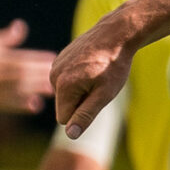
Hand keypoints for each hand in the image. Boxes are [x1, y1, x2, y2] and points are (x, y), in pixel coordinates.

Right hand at [0, 21, 56, 112]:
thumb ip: (5, 38)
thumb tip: (21, 26)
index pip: (21, 57)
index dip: (38, 58)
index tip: (52, 57)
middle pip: (23, 74)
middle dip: (41, 74)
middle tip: (59, 74)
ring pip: (18, 90)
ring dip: (36, 90)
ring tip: (51, 90)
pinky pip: (8, 104)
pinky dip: (22, 104)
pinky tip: (35, 105)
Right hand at [53, 11, 137, 137]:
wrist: (115, 34)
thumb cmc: (114, 66)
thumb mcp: (104, 95)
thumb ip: (85, 115)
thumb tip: (70, 135)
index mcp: (63, 86)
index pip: (64, 119)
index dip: (82, 114)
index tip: (96, 97)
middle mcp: (54, 75)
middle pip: (64, 106)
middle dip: (80, 102)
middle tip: (98, 85)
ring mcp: (55, 65)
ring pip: (65, 93)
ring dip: (79, 90)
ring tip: (95, 74)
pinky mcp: (59, 58)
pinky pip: (66, 80)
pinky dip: (77, 77)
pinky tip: (91, 65)